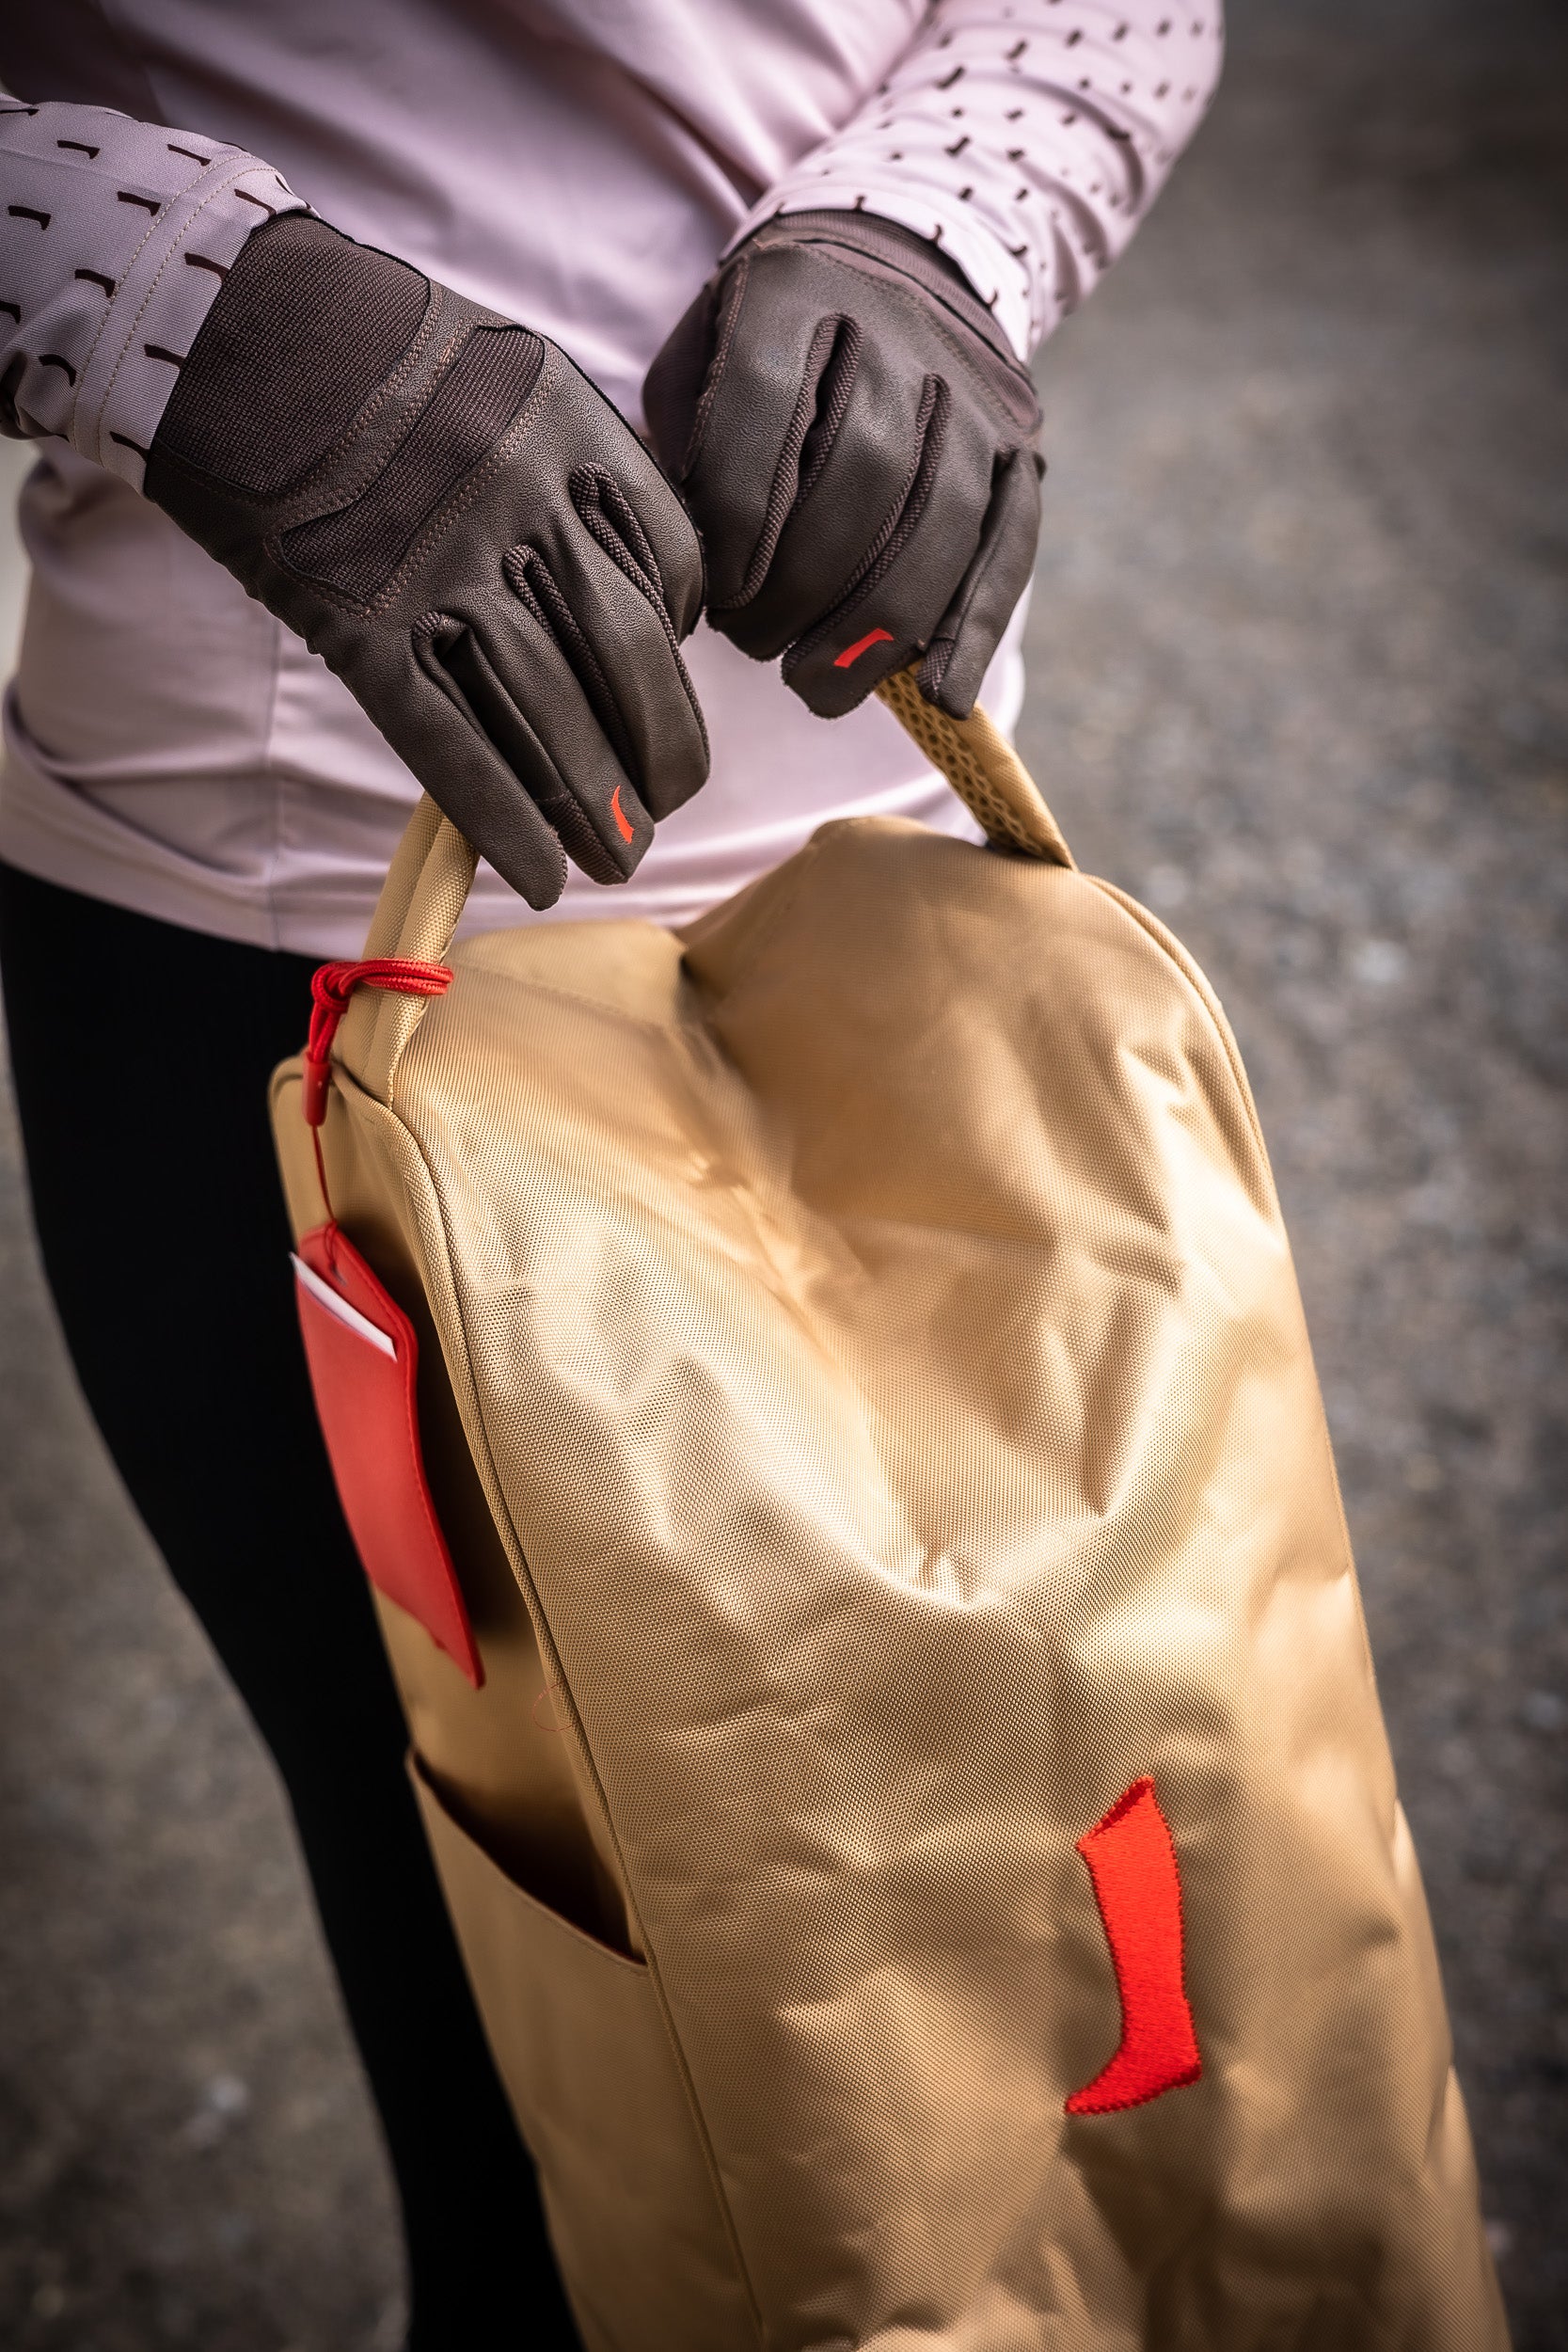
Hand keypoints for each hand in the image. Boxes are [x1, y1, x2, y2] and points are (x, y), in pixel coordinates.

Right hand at [145, 215, 707, 908]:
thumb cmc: (374, 355)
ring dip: (597, 809)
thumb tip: (631, 586)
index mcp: (574, 437)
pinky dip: (504, 823)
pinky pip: (455, 749)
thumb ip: (576, 471)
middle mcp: (525, 508)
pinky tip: (538, 872)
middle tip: (668, 802)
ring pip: (554, 721)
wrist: (234, 332)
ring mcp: (443, 575)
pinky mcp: (366, 631)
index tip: (663, 667)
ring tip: (620, 858)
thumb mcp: (511, 374)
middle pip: (629, 661)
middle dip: (663, 751)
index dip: (676, 636)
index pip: (674, 571)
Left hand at [643, 210, 1041, 721]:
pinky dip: (974, 631)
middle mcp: (900, 327)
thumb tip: (695, 569)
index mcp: (798, 289)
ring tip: (814, 688)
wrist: (897, 265)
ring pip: (940, 520)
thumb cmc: (766, 341)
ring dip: (874, 627)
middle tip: (752, 643)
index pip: (768, 408)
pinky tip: (941, 697)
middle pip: (864, 473)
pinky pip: (1009, 547)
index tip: (716, 596)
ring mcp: (974, 391)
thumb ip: (684, 443)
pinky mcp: (1020, 449)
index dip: (741, 522)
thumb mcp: (700, 353)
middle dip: (801, 586)